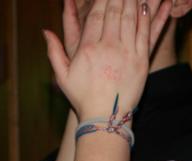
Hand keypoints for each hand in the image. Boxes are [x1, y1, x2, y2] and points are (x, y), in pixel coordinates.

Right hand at [45, 0, 171, 120]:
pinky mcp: (141, 61)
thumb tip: (45, 31)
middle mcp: (108, 48)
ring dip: (131, 1)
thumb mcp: (63, 76)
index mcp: (88, 49)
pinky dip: (147, 18)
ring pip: (130, 19)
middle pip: (113, 12)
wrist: (105, 118)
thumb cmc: (83, 98)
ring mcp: (126, 53)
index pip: (95, 15)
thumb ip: (54, 51)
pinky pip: (145, 34)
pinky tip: (146, 6)